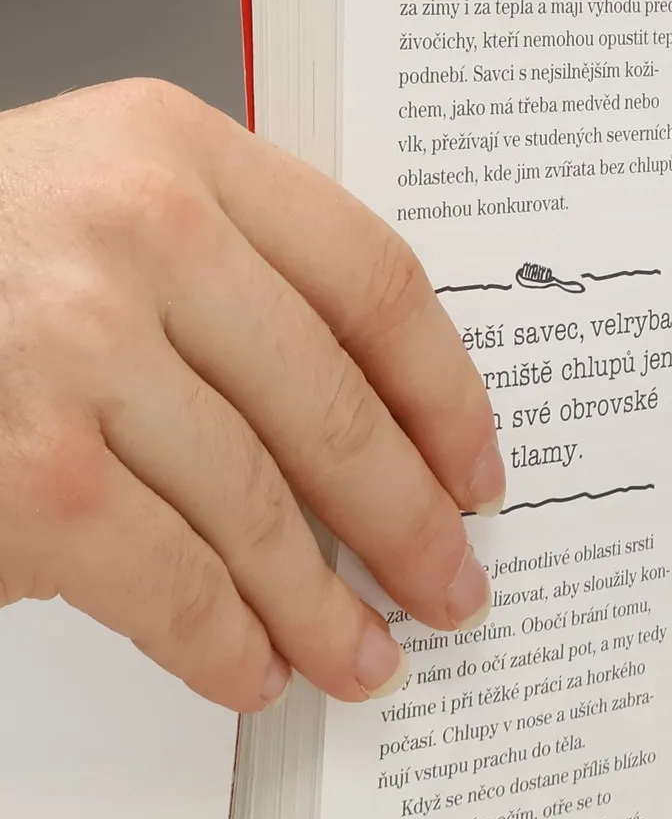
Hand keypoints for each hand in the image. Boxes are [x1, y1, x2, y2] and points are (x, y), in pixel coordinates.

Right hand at [0, 81, 502, 711]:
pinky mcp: (27, 472)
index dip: (446, 393)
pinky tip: (253, 668)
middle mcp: (140, 231)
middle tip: (451, 582)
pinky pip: (171, 579)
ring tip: (366, 655)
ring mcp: (76, 348)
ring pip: (260, 509)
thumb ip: (224, 271)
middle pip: (334, 406)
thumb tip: (370, 429)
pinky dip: (224, 642)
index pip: (374, 281)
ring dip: (326, 607)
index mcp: (176, 150)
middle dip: (409, 522)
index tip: (479, 465)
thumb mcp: (87, 200)